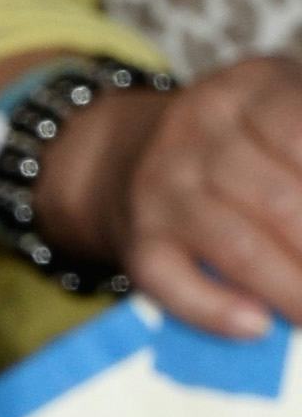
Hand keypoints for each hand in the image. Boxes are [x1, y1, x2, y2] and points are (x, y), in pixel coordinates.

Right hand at [45, 53, 301, 337]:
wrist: (130, 155)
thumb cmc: (242, 142)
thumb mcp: (285, 108)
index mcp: (248, 89)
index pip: (300, 136)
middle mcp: (196, 131)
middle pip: (280, 200)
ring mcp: (161, 189)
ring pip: (237, 247)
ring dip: (293, 291)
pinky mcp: (140, 242)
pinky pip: (174, 283)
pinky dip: (216, 310)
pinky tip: (258, 327)